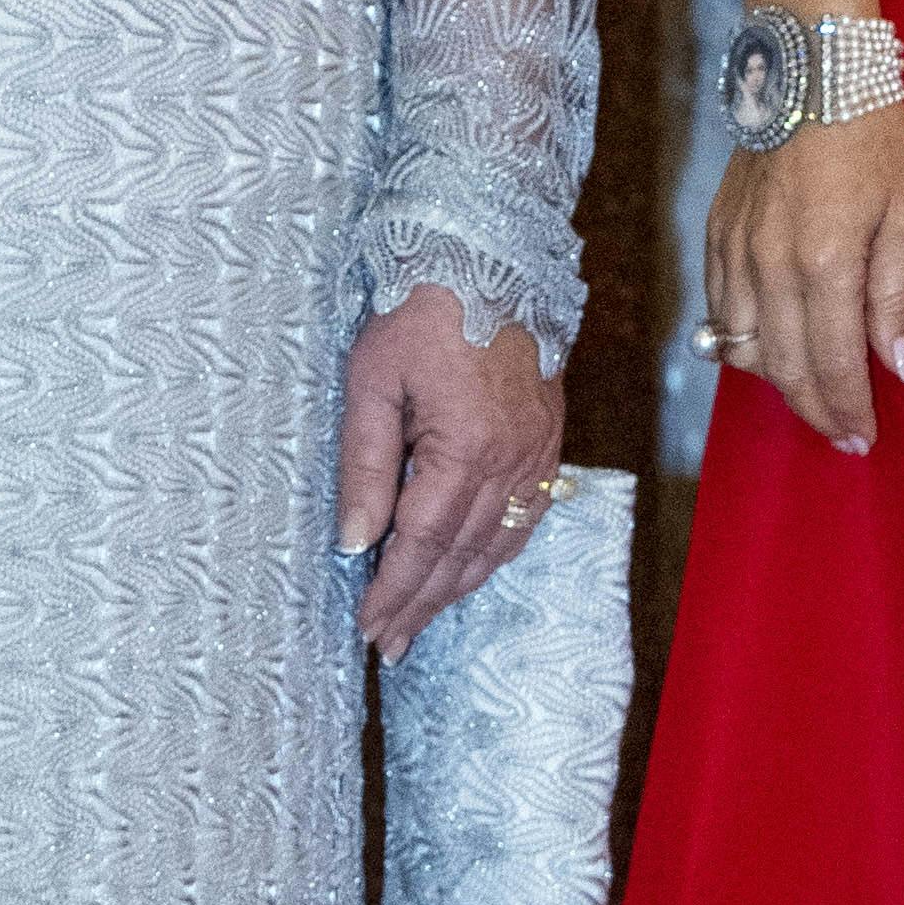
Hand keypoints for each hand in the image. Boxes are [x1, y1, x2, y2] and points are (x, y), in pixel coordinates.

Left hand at [336, 281, 566, 659]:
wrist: (491, 260)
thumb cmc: (422, 312)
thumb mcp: (373, 382)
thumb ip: (366, 465)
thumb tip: (355, 540)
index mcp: (465, 447)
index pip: (423, 541)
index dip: (393, 589)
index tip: (368, 625)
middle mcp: (511, 460)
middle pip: (461, 553)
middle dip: (422, 603)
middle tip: (389, 644)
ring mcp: (537, 452)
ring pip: (499, 541)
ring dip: (459, 587)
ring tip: (423, 620)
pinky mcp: (548, 440)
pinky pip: (529, 514)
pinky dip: (499, 551)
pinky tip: (475, 568)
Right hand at [705, 106, 903, 453]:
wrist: (809, 69)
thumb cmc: (872, 136)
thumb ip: (894, 296)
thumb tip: (894, 366)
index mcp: (824, 263)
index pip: (832, 365)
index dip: (848, 410)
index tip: (864, 438)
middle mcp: (769, 267)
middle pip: (784, 369)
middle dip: (816, 411)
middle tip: (843, 436)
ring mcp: (734, 251)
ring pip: (745, 348)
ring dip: (779, 384)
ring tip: (814, 399)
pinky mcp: (715, 234)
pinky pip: (721, 311)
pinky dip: (744, 342)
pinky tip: (771, 350)